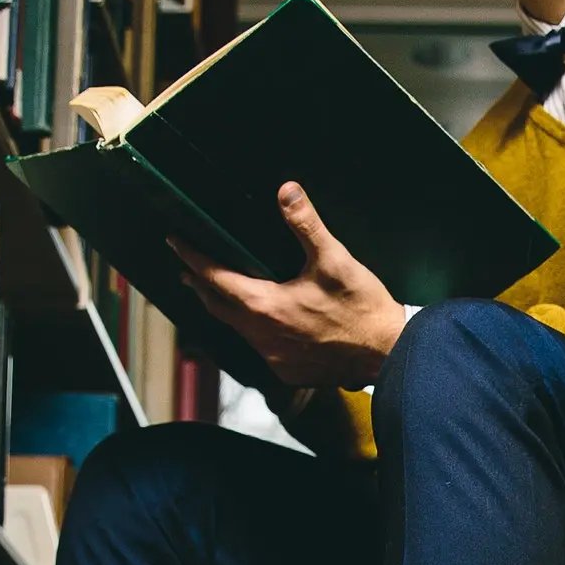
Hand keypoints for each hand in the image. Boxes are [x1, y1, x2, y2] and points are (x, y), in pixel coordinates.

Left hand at [171, 181, 408, 389]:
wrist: (388, 354)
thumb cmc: (362, 308)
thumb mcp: (335, 260)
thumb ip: (306, 225)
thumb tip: (286, 192)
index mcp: (265, 306)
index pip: (215, 278)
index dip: (193, 258)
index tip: (175, 242)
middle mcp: (262, 336)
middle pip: (218, 307)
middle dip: (200, 286)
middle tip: (187, 270)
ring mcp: (274, 358)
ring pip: (238, 330)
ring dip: (227, 309)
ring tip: (220, 294)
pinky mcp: (289, 371)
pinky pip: (260, 348)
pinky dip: (253, 331)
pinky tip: (262, 324)